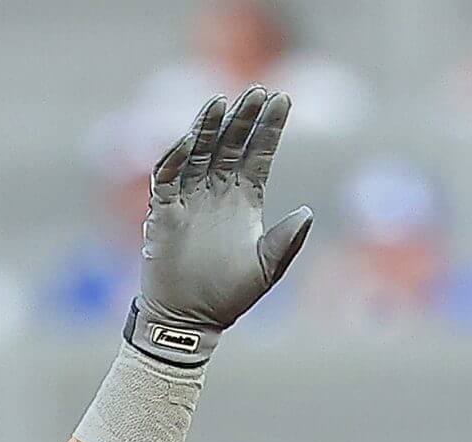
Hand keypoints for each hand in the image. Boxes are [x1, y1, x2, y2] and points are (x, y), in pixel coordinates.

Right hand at [130, 87, 311, 366]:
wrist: (190, 321)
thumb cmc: (228, 296)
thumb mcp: (267, 268)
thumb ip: (287, 240)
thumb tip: (308, 213)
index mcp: (244, 200)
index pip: (258, 154)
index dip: (270, 128)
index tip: (284, 98)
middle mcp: (217, 192)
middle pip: (230, 144)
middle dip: (243, 117)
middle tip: (258, 90)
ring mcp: (189, 198)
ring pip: (198, 152)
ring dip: (207, 127)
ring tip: (221, 101)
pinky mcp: (163, 211)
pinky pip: (166, 177)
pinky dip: (175, 158)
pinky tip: (188, 139)